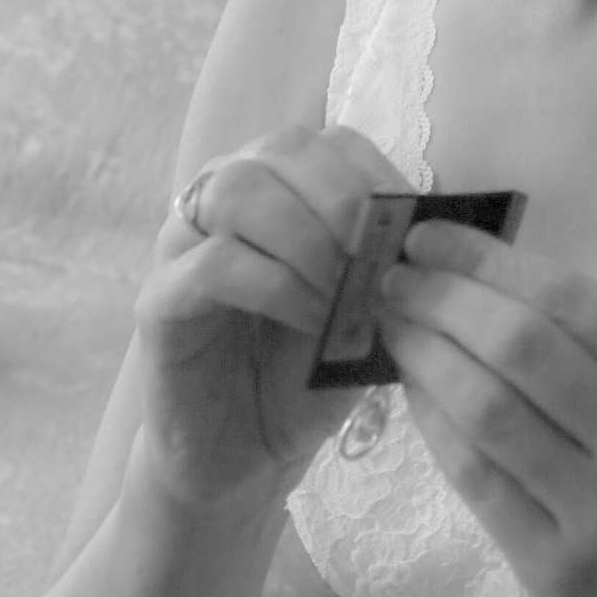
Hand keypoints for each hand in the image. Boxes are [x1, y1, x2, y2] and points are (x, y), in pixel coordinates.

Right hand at [133, 123, 410, 515]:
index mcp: (281, 184)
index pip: (331, 141)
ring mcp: (182, 242)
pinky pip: (213, 263)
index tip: (414, 225)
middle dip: (343, 200)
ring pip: (240, 190)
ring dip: (308, 238)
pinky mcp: (158, 300)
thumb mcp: (366, 307)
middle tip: (377, 263)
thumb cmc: (309, 369)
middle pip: (282, 148)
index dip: (377, 174)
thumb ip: (389, 260)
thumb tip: (438, 223)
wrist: (246, 455)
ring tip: (345, 295)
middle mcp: (224, 195)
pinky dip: (278, 286)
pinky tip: (314, 321)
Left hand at [377, 221, 596, 596]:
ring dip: (424, 358)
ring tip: (393, 326)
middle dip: (441, 302)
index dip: (484, 261)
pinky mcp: (558, 570)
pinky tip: (416, 392)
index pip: (564, 296)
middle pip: (518, 350)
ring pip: (487, 415)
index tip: (428, 237)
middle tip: (393, 277)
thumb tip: (478, 274)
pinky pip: (478, 483)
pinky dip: (435, 427)